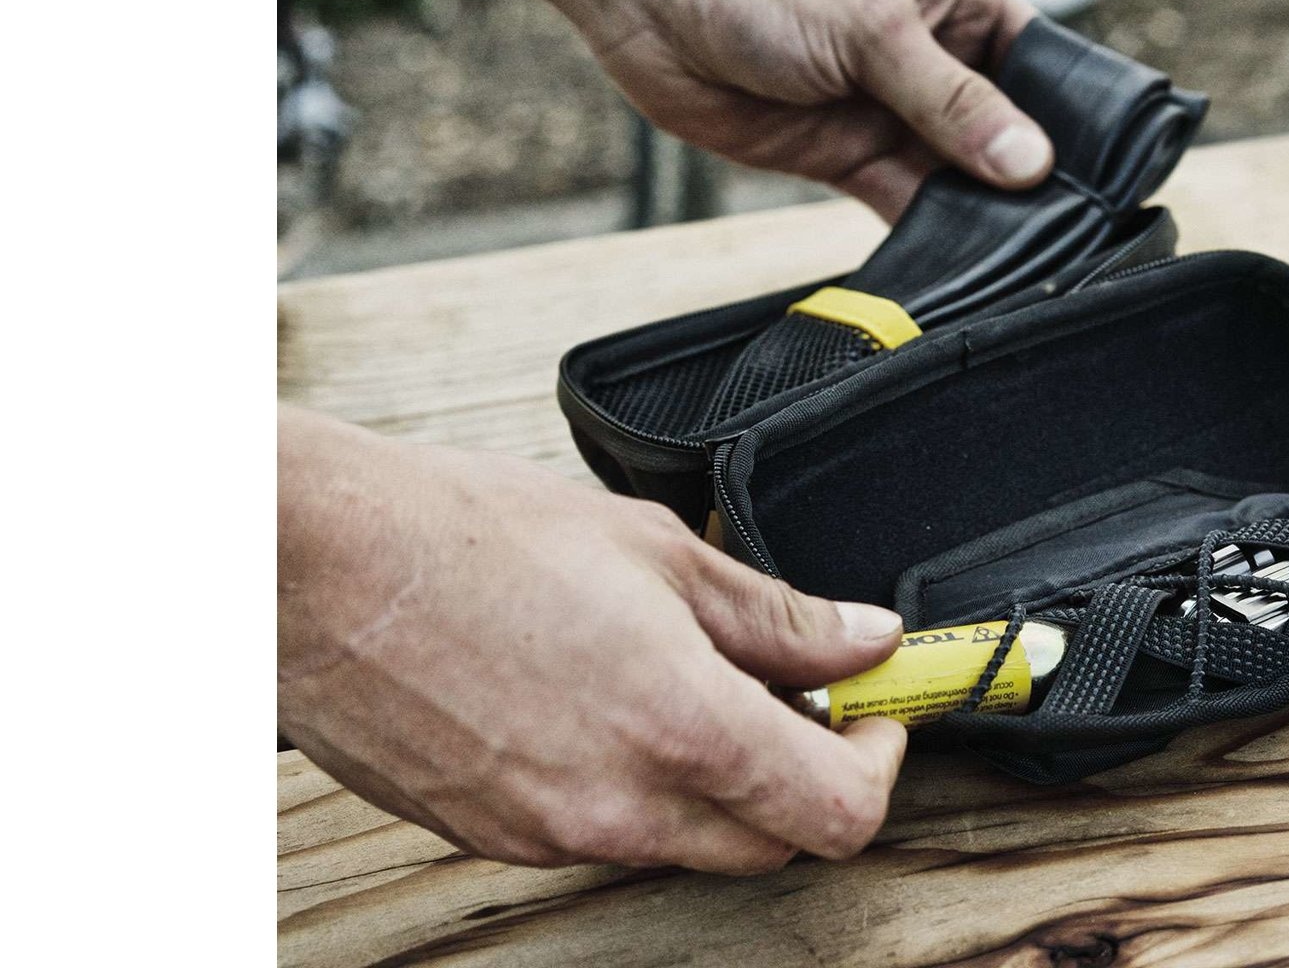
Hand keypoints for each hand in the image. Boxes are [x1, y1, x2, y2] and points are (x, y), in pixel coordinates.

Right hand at [278, 407, 907, 873]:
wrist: (316, 567)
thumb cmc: (468, 539)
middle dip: (805, 776)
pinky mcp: (496, 837)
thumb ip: (777, 615)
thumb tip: (864, 638)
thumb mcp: (656, 551)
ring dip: (719, 785)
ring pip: (688, 844)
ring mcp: (553, 834)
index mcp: (682, 729)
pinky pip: (605, 835)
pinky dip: (637, 789)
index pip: (840, 812)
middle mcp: (622, 806)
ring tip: (686, 682)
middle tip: (794, 694)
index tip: (872, 715)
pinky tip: (605, 705)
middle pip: (774, 842)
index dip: (878, 764)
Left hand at [473, 0, 1053, 218]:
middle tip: (1064, 237)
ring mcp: (891, 112)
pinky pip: (903, 204)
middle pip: (1005, 136)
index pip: (1044, 71)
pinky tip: (954, 261)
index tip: (1100, 183)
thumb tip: (1030, 161)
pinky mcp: (845, 156)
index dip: (1073, 124)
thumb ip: (951, 100)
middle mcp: (936, 62)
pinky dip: (928, 235)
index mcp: (962, 6)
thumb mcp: (874, 28)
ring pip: (958, 179)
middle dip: (1029, 184)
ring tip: (1015, 258)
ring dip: (981, 217)